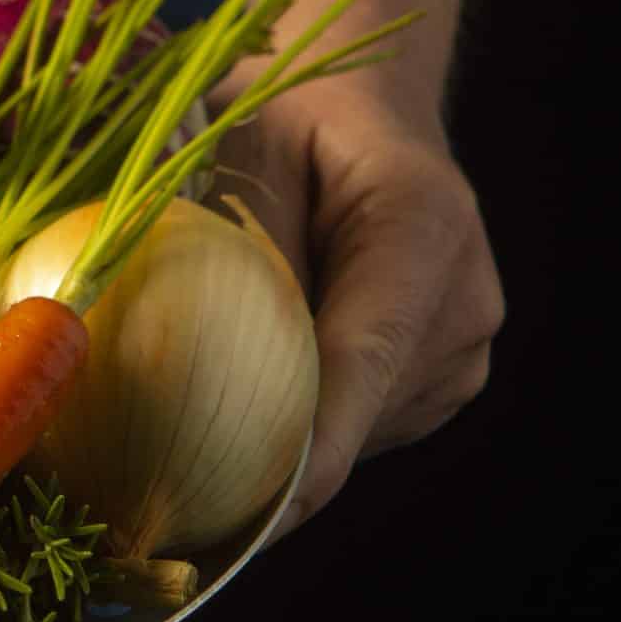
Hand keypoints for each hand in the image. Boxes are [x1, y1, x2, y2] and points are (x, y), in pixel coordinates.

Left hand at [208, 82, 504, 541]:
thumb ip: (229, 229)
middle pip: (361, 414)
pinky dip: (298, 429)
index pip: (368, 357)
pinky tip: (226, 423)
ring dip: (280, 447)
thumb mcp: (243, 139)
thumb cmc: (287, 112)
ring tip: (180, 460)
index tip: (263, 513)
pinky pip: (358, 426)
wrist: (362, 108)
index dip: (317, 446)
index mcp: (424, 226)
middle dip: (271, 467)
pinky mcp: (436, 380)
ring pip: (357, 434)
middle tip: (164, 509)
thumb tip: (158, 318)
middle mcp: (462, 300)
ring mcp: (460, 350)